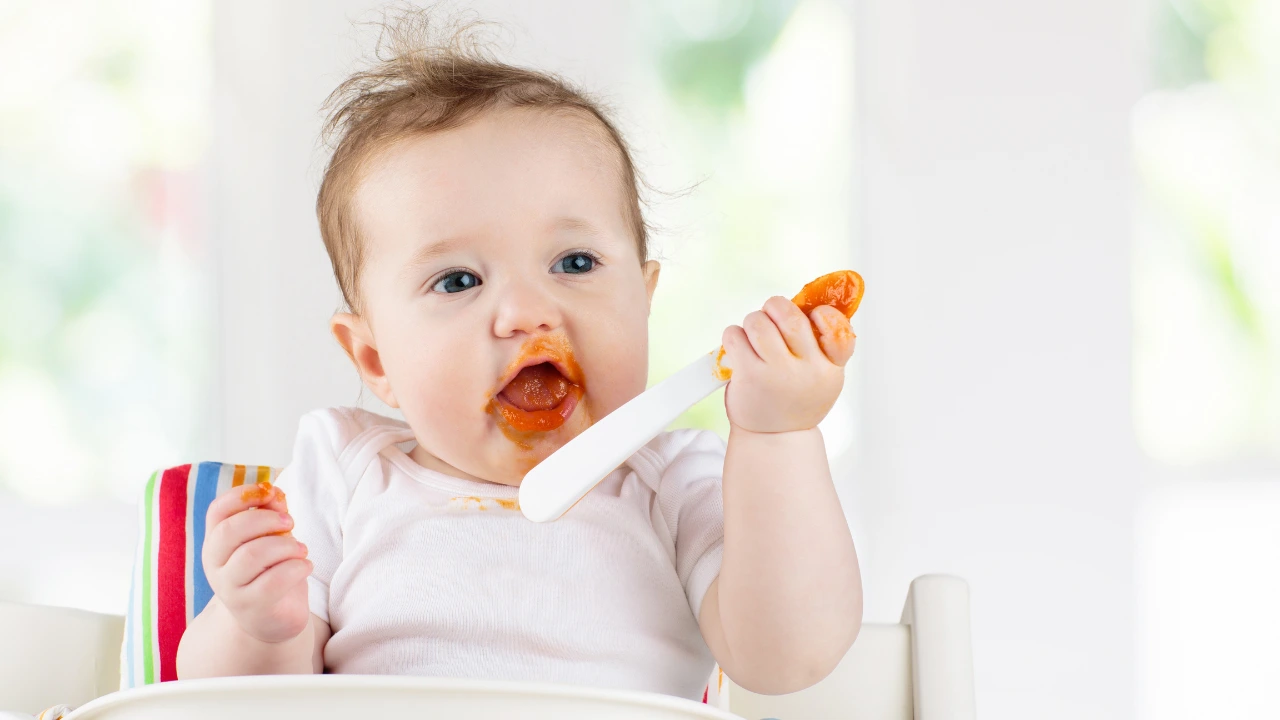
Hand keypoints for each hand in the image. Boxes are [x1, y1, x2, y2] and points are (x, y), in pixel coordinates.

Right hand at [203, 482, 312, 643]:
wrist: (271, 618)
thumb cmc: (270, 569)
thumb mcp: (270, 536)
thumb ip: (271, 512)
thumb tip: (274, 492)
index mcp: (216, 542)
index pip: (217, 510)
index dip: (243, 494)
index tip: (270, 491)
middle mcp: (215, 565)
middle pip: (231, 530)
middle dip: (266, 519)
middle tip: (290, 523)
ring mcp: (230, 589)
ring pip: (252, 554)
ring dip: (286, 545)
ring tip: (301, 550)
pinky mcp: (252, 607)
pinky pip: (274, 581)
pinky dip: (297, 567)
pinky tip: (305, 567)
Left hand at [721, 296, 855, 433]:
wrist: (774, 438)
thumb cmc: (796, 399)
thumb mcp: (821, 377)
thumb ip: (821, 346)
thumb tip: (810, 302)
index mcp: (831, 369)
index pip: (839, 332)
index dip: (825, 316)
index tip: (812, 316)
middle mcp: (808, 371)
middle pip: (791, 318)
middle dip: (776, 307)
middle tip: (771, 314)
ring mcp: (778, 374)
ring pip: (759, 323)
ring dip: (752, 321)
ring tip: (753, 334)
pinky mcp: (750, 377)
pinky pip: (735, 336)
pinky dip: (733, 335)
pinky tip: (738, 348)